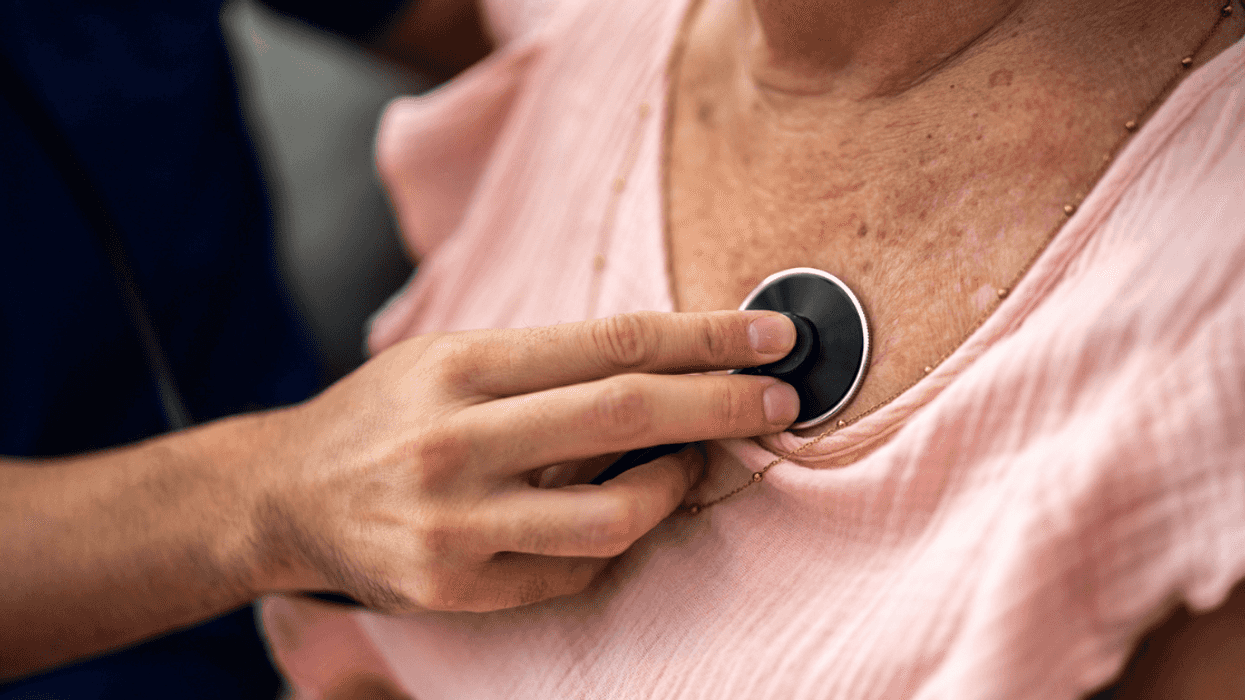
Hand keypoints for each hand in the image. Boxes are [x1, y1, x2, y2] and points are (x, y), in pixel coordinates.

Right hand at [255, 310, 798, 612]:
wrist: (285, 494)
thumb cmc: (383, 413)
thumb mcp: (448, 357)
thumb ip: (546, 362)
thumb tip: (668, 360)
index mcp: (460, 368)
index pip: (611, 343)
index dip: (704, 338)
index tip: (770, 337)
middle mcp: (457, 443)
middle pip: (625, 416)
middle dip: (722, 404)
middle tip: (781, 398)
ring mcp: (456, 525)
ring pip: (613, 515)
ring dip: (676, 486)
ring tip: (695, 464)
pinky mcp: (457, 588)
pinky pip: (574, 570)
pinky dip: (617, 540)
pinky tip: (622, 511)